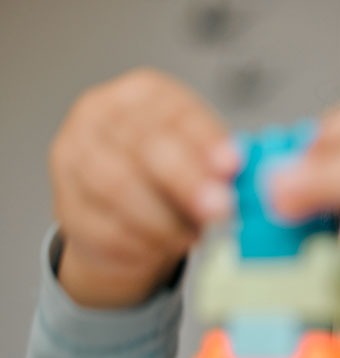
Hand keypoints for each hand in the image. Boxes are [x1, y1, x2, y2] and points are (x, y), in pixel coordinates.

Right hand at [50, 68, 238, 307]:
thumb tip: (241, 176)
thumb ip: (218, 164)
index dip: (204, 139)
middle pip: (144, 146)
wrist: (124, 217)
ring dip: (165, 220)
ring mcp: (74, 158)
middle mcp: (100, 117)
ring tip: (195, 237)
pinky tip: (165, 249)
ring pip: (118, 187)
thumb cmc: (170, 181)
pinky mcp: (66, 204)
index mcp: (141, 94)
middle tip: (219, 208)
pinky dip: (142, 244)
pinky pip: (105, 227)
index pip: (173, 110)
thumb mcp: (200, 160)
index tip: (232, 165)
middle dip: (187, 181)